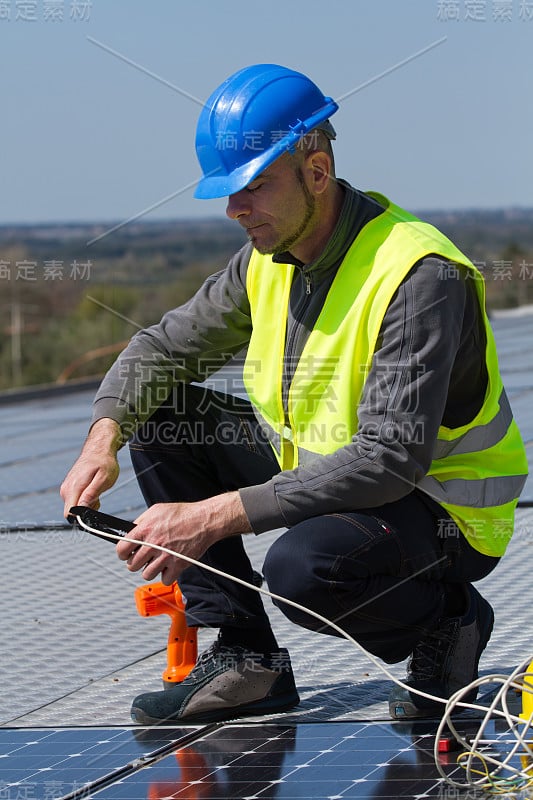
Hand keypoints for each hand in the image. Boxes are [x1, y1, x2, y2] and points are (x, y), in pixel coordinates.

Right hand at [61, 418, 121, 516]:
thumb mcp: (104, 479)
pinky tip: (92, 489)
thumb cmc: (104, 463)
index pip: (69, 514)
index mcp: (74, 488)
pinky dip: (85, 499)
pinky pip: (76, 501)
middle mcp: (66, 489)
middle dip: (87, 511)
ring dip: (87, 504)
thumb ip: (91, 494)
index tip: (93, 510)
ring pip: (75, 507)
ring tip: (96, 491)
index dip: (82, 518)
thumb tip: (81, 508)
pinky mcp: (68, 488)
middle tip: (98, 497)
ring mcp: (66, 488)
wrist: (98, 449)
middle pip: (73, 513)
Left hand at [115, 493, 249, 584]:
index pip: (122, 549)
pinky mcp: (178, 565)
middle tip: (144, 558)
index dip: (123, 553)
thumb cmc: (183, 514)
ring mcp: (165, 556)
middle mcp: (153, 543)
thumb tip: (129, 532)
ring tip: (157, 562)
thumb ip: (141, 522)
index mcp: (145, 529)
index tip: (126, 554)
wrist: (204, 520)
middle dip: (136, 562)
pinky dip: (167, 575)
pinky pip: (164, 579)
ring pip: (146, 575)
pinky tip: (169, 566)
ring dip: (150, 570)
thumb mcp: (157, 510)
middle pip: (132, 565)